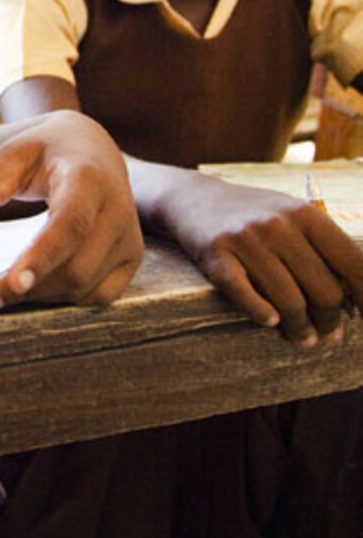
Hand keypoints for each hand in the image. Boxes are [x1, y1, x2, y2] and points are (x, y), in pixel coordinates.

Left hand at [0, 110, 140, 311]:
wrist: (91, 148)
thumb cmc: (45, 151)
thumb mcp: (13, 154)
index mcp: (89, 179)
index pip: (70, 225)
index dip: (44, 257)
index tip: (13, 283)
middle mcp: (119, 210)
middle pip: (78, 267)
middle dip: (30, 289)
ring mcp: (130, 238)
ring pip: (87, 287)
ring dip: (42, 298)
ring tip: (0, 295)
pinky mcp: (131, 257)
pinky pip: (100, 294)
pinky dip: (65, 299)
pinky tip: (34, 292)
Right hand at [161, 177, 362, 346]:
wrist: (191, 197)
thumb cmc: (253, 215)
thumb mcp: (292, 217)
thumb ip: (323, 249)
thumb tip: (358, 301)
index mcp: (306, 215)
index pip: (354, 266)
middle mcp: (278, 224)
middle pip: (324, 292)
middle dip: (330, 322)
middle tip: (329, 336)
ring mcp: (245, 238)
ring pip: (289, 302)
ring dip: (300, 330)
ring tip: (303, 340)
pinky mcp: (214, 252)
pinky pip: (244, 294)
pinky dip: (261, 313)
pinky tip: (270, 322)